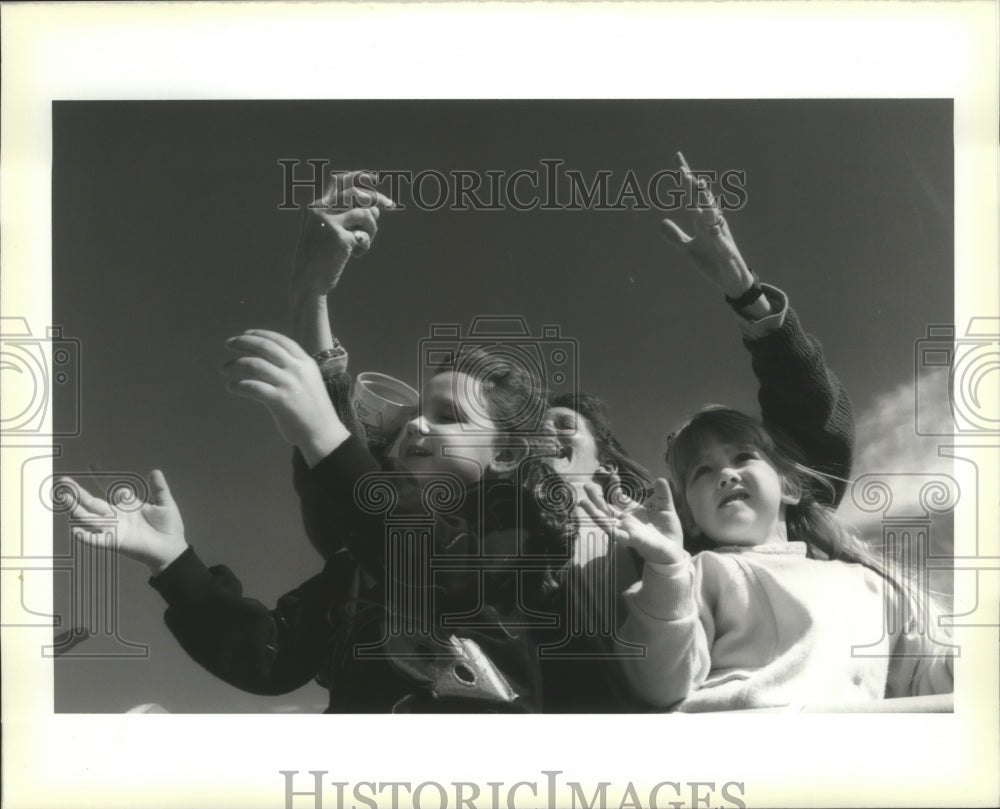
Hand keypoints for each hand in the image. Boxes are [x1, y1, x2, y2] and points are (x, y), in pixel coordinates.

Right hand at [55, 471, 187, 573]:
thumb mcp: (164, 504)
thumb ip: (159, 488)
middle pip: (92, 503)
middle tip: (63, 481)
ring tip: (63, 497)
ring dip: (75, 508)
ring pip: (89, 518)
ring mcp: (114, 529)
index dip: (102, 478)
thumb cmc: (168, 528)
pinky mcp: (116, 542)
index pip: (111, 489)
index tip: (92, 465)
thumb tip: (156, 471)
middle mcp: (117, 517)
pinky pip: (97, 540)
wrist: (173, 548)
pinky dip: (87, 537)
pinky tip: (76, 532)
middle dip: (77, 493)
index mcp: (127, 506)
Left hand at [222, 329, 348, 464]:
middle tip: (228, 344)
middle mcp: (297, 369)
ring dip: (235, 364)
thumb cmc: (313, 409)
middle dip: (243, 342)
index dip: (260, 334)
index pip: (280, 340)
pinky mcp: (279, 400)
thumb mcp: (309, 381)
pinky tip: (231, 387)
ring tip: (224, 369)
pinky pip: (252, 387)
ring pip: (254, 364)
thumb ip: (293, 368)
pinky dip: (238, 385)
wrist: (323, 433)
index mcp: (305, 362)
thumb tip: (266, 360)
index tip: (245, 334)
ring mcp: (289, 384)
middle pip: (265, 347)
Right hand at [292, 170, 394, 298]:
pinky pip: (365, 235)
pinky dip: (365, 245)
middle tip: (391, 205)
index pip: (339, 181)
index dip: (359, 176)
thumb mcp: (332, 233)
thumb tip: (376, 209)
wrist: (309, 280)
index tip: (375, 178)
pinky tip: (356, 254)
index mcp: (316, 206)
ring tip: (364, 241)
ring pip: (366, 213)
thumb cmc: (321, 258)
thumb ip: (350, 219)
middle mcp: (321, 210)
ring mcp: (330, 222)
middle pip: (356, 193)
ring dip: (372, 227)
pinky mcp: (340, 237)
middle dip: (376, 197)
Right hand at [578, 474, 684, 565]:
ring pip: (606, 521)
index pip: (618, 497)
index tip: (613, 475)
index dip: (614, 486)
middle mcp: (625, 521)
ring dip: (594, 513)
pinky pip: (618, 535)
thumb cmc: (667, 530)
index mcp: (632, 511)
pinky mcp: (632, 541)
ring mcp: (627, 531)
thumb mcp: (666, 508)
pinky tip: (603, 524)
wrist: (674, 551)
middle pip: (606, 508)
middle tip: (586, 486)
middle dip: (596, 498)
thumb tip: (661, 479)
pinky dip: (610, 530)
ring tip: (582, 503)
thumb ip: (662, 495)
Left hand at [659, 152, 755, 299]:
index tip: (677, 157)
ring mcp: (721, 236)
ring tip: (700, 187)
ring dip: (706, 202)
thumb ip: (675, 236)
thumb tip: (661, 222)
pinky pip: (721, 243)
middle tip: (683, 173)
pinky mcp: (726, 252)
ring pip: (713, 216)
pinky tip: (712, 229)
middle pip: (702, 201)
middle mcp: (712, 224)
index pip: (692, 195)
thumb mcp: (688, 249)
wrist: (730, 280)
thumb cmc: (712, 260)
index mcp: (702, 221)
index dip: (685, 178)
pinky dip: (717, 237)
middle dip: (693, 187)